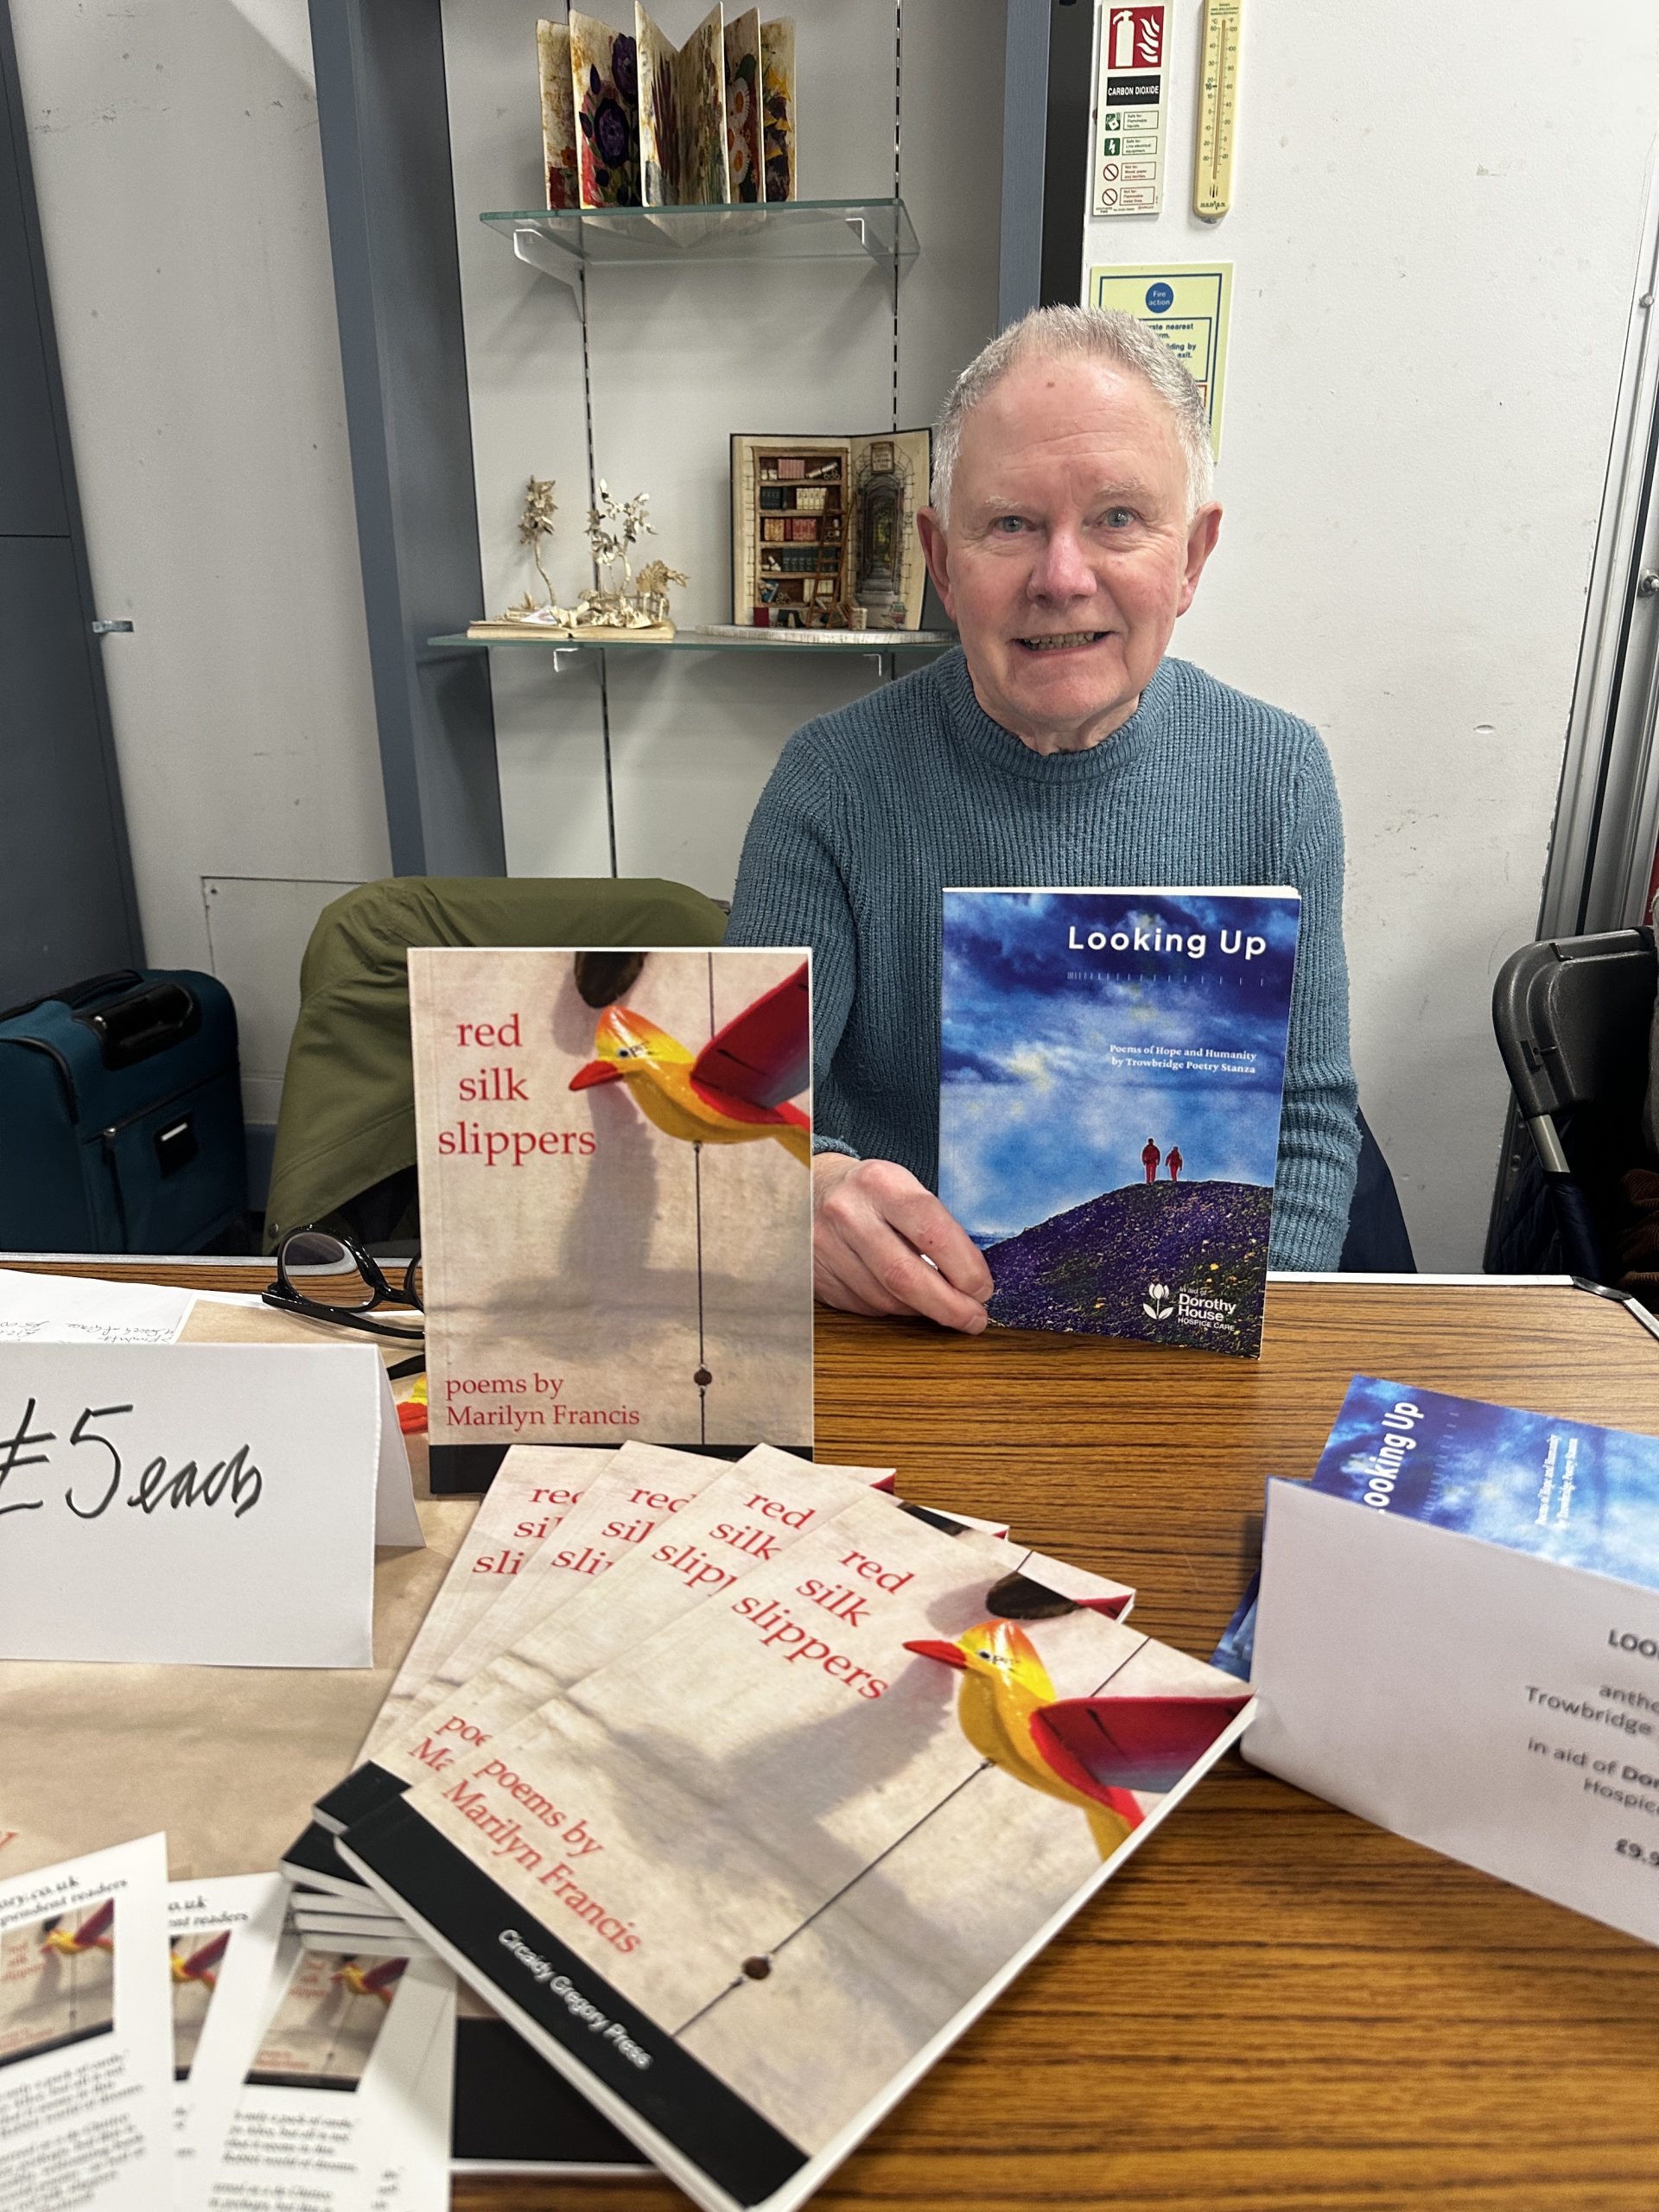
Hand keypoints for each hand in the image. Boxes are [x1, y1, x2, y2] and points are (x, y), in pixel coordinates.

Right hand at [811, 1155, 993, 1333]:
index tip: (983, 1289)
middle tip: (973, 1318)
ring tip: (940, 1303)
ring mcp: (825, 1247)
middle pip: (905, 1276)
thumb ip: (937, 1228)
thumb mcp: (904, 1188)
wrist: (809, 1187)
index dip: (965, 1268)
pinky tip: (902, 1296)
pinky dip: (892, 1308)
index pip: (933, 1232)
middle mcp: (847, 1213)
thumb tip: (973, 1281)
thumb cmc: (872, 1192)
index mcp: (880, 1183)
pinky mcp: (814, 1276)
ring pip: (885, 1299)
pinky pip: (865, 1307)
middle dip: (948, 1307)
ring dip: (922, 1309)